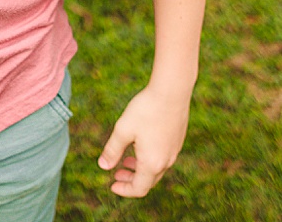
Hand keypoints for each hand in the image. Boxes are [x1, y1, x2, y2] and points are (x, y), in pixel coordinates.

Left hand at [96, 82, 191, 197]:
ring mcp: (174, 151)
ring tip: (126, 159)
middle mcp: (166, 161)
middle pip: (148, 181)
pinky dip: (150, 159)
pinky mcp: (178, 140)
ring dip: (140, 168)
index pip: (139, 189)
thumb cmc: (145, 110)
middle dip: (131, 180)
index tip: (112, 185)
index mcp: (152, 163)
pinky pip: (163, 157)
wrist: (172, 91)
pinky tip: (140, 144)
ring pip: (156, 169)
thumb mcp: (123, 130)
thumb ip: (112, 150)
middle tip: (116, 173)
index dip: (124, 190)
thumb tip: (103, 166)